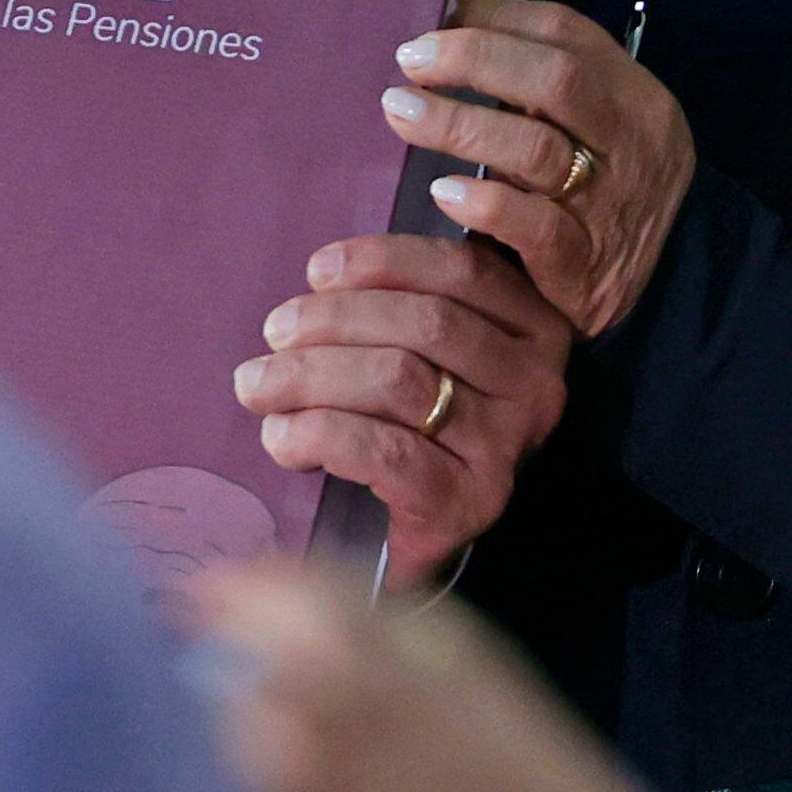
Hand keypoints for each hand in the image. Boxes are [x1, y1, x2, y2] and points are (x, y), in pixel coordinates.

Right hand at [190, 564, 692, 791]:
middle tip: (187, 606)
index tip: (155, 684)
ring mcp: (454, 686)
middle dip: (231, 601)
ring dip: (291, 586)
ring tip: (251, 596)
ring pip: (354, 599)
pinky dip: (365, 601)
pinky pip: (419, 613)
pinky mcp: (502, 680)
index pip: (245, 705)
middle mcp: (396, 716)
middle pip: (294, 615)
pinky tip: (347, 619)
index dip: (191, 687)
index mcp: (353, 790)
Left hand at [239, 232, 568, 586]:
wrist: (412, 531)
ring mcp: (506, 446)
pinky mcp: (468, 502)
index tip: (317, 270)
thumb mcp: (424, 346)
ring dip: (312, 375)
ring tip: (258, 384)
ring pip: (399, 380)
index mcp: (534, 326)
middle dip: (335, 319)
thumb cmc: (408, 419)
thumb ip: (399, 298)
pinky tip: (282, 436)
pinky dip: (320, 434)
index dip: (384, 259)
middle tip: (275, 331)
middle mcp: (534, 384)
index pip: (464, 271)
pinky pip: (384, 451)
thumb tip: (324, 274)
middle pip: (427, 322)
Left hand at [388, 0, 696, 337]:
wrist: (657, 290)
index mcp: (635, 97)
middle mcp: (633, 145)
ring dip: (458, 124)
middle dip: (474, 60)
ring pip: (537, 150)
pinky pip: (534, 227)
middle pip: (556, 81)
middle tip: (410, 61)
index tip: (431, 23)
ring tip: (399, 112)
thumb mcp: (590, 124)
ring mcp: (612, 205)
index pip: (565, 35)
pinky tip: (443, 190)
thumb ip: (534, 75)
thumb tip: (450, 12)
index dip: (493, 21)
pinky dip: (484, 203)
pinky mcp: (584, 265)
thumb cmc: (599, 191)